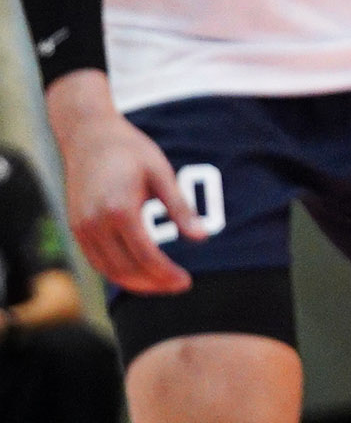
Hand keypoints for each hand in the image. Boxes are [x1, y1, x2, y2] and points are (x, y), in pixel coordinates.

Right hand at [45, 71, 204, 293]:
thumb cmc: (130, 150)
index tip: (187, 282)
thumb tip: (201, 238)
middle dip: (154, 284)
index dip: (167, 274)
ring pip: (108, 270)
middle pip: (126, 269)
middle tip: (179, 286)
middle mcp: (95, 223)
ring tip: (162, 285)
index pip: (146, 257)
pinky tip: (139, 273)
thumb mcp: (161, 173)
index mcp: (119, 210)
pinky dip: (117, 273)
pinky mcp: (75, 228)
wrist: (88, 136)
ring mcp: (81, 227)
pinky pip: (95, 261)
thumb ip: (180, 208)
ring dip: (135, 283)